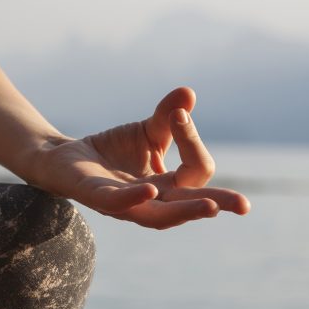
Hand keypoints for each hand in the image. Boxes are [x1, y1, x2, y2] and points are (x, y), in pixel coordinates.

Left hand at [30, 87, 250, 228]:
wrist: (65, 158)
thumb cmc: (112, 150)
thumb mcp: (147, 130)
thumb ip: (170, 116)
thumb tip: (188, 93)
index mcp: (168, 186)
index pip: (196, 170)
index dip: (192, 141)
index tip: (179, 113)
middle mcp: (152, 201)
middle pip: (190, 204)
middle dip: (218, 203)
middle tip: (244, 205)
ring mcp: (125, 204)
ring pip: (160, 215)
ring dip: (185, 211)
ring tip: (211, 207)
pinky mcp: (97, 197)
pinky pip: (119, 203)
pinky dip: (135, 198)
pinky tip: (149, 190)